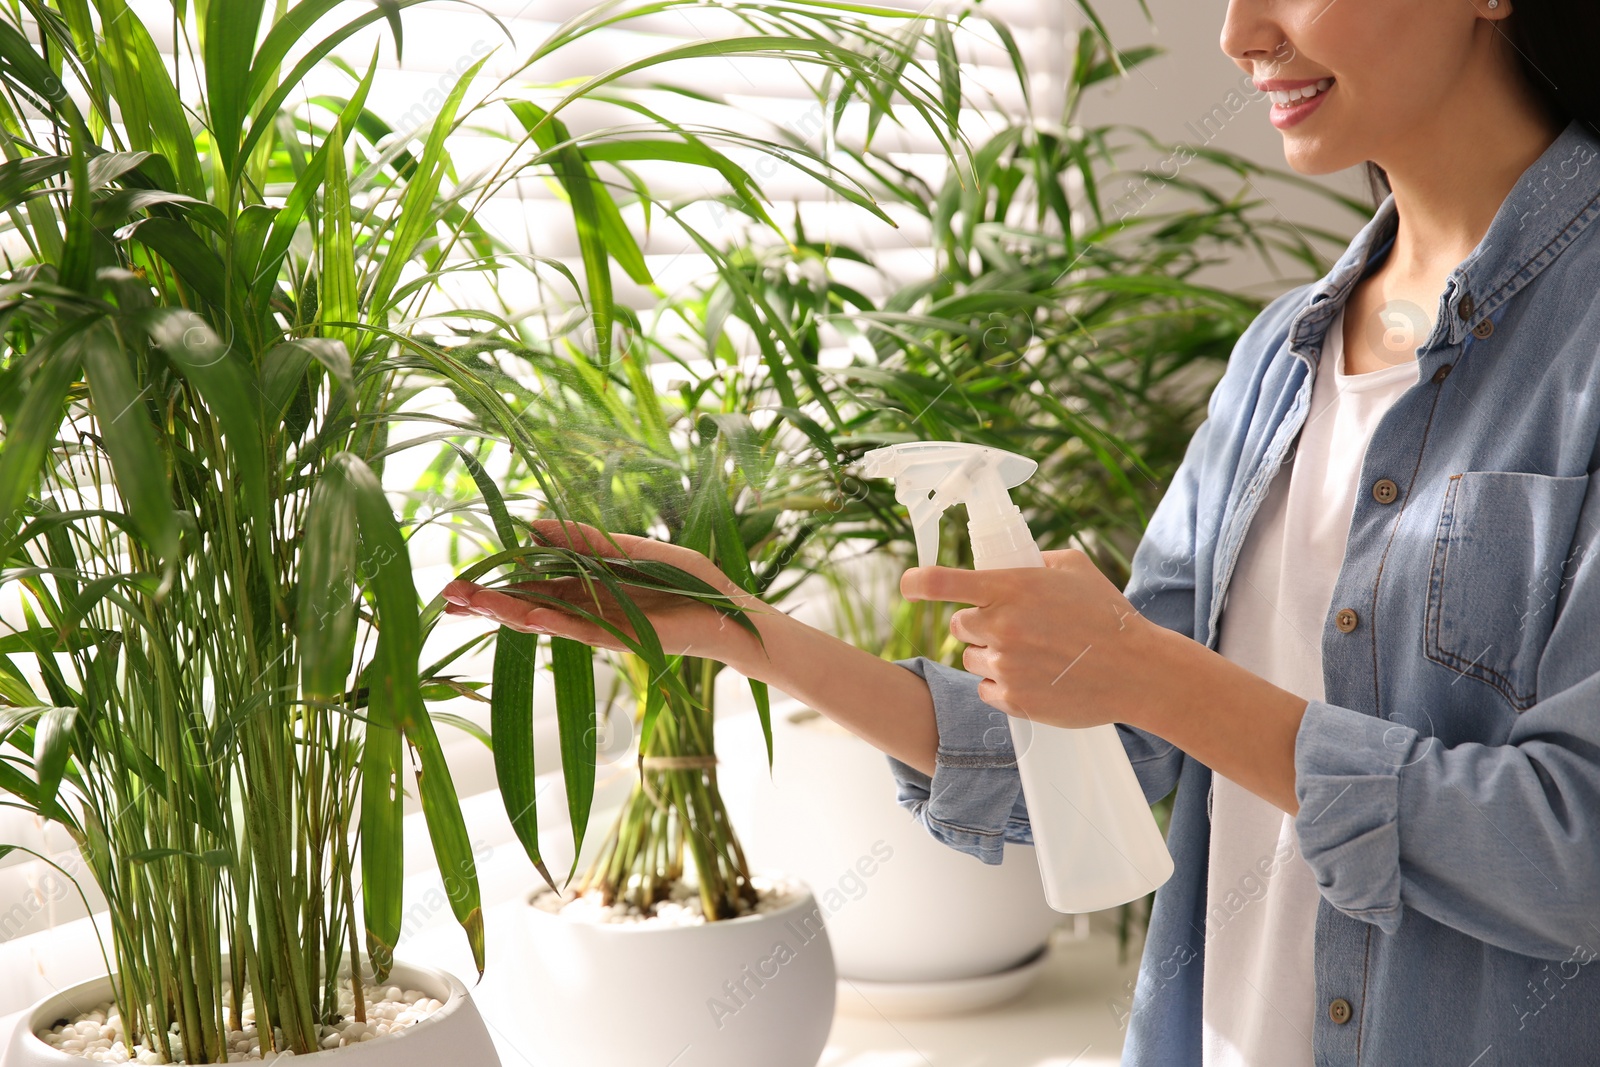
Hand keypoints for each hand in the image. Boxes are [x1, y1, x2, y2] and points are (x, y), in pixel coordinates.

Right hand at [440, 519, 769, 665]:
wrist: (730, 611)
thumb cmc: (691, 580)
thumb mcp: (632, 548)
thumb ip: (586, 538)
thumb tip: (535, 523)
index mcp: (588, 586)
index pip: (532, 584)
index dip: (497, 580)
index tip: (463, 577)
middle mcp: (586, 609)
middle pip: (525, 604)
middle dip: (485, 601)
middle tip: (444, 598)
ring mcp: (598, 626)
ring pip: (541, 619)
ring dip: (503, 611)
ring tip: (463, 605)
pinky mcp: (617, 639)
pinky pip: (575, 628)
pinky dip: (547, 620)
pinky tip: (519, 613)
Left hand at [901, 549, 1164, 730]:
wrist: (1138, 672)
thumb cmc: (1109, 616)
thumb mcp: (1074, 569)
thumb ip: (1034, 561)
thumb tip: (1012, 562)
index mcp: (1011, 588)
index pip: (942, 583)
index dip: (917, 582)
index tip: (907, 585)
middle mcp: (1001, 626)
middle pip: (958, 625)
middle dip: (979, 624)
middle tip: (1014, 627)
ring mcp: (1005, 665)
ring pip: (970, 658)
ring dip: (990, 655)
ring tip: (1033, 654)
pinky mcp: (1012, 699)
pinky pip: (986, 689)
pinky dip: (1002, 684)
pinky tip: (1035, 677)